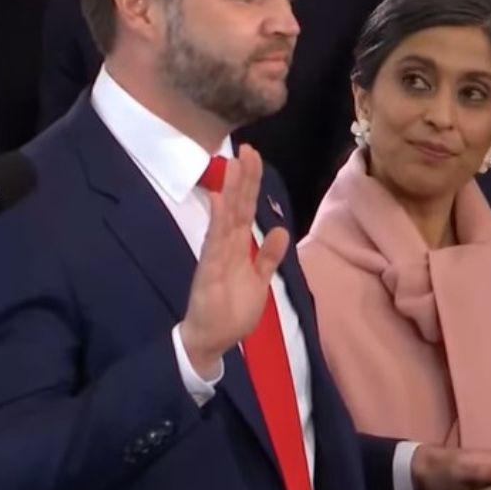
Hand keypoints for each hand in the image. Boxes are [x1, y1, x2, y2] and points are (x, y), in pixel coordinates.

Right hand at [180, 145, 289, 378]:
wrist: (211, 340)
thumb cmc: (232, 311)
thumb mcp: (259, 281)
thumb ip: (268, 257)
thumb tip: (281, 231)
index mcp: (238, 247)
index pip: (246, 209)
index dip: (251, 184)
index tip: (254, 157)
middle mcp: (226, 245)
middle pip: (236, 206)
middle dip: (242, 178)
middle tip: (247, 149)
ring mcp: (216, 256)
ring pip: (224, 217)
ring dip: (229, 191)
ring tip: (233, 165)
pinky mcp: (209, 270)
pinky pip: (214, 243)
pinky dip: (217, 222)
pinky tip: (219, 201)